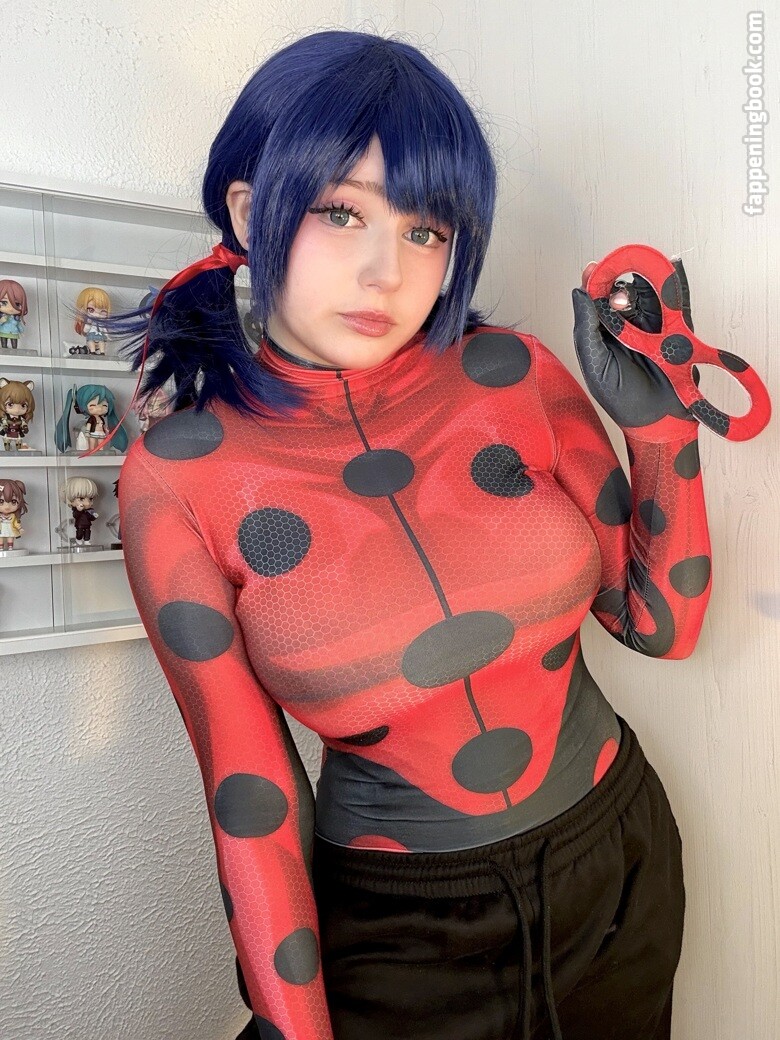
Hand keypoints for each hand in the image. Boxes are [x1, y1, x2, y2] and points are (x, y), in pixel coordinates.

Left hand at [572, 257, 700, 441]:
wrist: (658, 418)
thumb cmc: (623, 399)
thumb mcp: (595, 364)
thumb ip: (586, 329)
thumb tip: (578, 293)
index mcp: (600, 333)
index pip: (595, 298)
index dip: (595, 281)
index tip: (594, 270)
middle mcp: (624, 324)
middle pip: (621, 289)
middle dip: (617, 288)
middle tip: (618, 301)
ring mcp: (650, 323)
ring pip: (646, 291)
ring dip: (640, 288)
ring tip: (633, 303)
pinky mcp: (675, 326)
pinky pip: (675, 299)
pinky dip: (674, 281)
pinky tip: (670, 267)